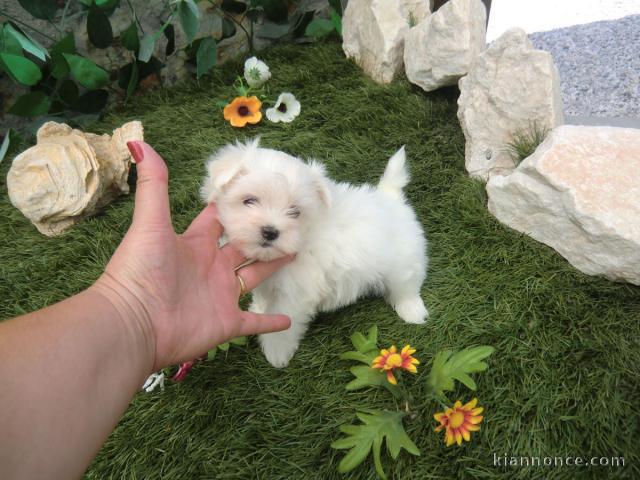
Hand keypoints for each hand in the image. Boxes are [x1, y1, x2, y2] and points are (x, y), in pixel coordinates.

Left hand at [92, 141, 290, 370]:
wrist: (132, 324)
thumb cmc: (139, 270)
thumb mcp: (149, 223)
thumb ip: (153, 185)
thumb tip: (139, 142)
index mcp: (194, 243)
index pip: (219, 220)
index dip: (236, 206)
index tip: (260, 192)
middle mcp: (210, 267)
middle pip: (242, 247)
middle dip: (262, 235)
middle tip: (286, 222)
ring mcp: (220, 296)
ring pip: (253, 278)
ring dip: (273, 267)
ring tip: (295, 251)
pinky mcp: (226, 323)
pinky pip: (253, 322)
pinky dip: (269, 322)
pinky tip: (288, 319)